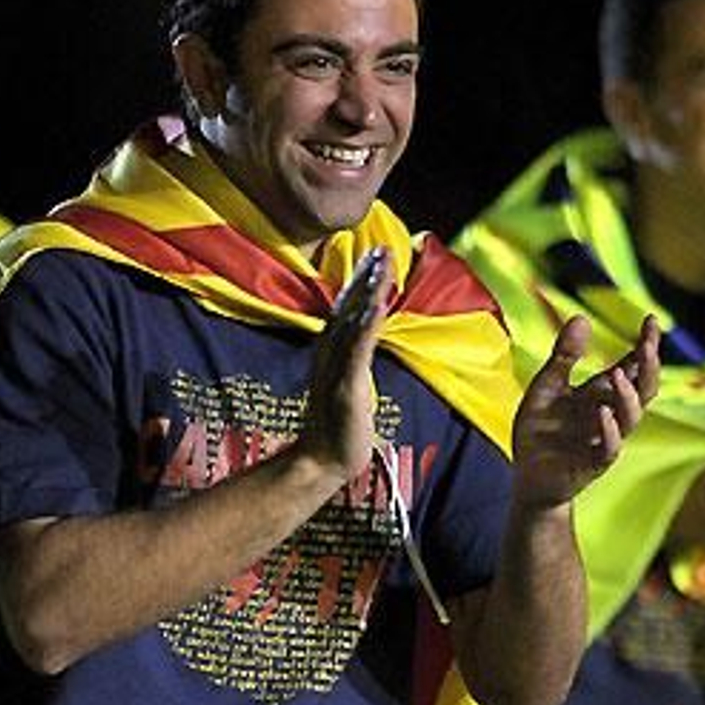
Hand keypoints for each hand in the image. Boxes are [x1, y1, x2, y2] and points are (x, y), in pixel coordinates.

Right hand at [295, 245, 391, 481]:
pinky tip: (377, 306)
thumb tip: (362, 338)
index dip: (362, 279)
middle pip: (350, 306)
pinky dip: (366, 327)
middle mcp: (332, 352)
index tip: (377, 252)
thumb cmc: (336, 422)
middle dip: (367, 275)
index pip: (349, 307)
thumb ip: (351, 357)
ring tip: (382, 264)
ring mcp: (338, 367)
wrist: (322, 458)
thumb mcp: (345, 381)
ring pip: (355, 321)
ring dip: (368, 291)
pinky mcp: (346, 385)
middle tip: (383, 247)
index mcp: (334, 349)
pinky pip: (358, 351)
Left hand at [510, 313, 659, 509]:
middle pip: (645, 389)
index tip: (651, 320)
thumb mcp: (546, 387)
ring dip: (627, 396)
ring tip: (618, 374)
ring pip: (631, 417)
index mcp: (602, 393)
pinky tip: (603, 414)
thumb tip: (581, 316)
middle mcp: (611, 413)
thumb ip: (563, 356)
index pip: (634, 366)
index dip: (646, 345)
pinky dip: (608, 431)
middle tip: (647, 346)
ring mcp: (604, 439)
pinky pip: (608, 448)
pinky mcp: (591, 464)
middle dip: (650, 367)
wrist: (528, 478)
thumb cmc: (540, 431)